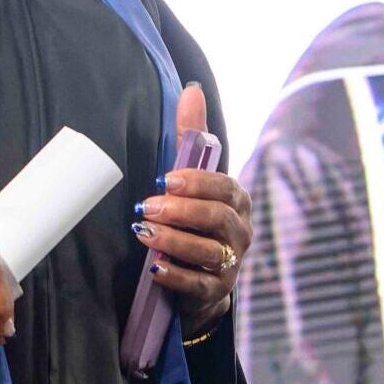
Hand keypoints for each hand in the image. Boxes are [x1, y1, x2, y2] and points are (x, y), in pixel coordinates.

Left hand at [133, 84, 250, 338]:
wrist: (199, 278)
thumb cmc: (194, 219)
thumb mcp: (192, 179)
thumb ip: (192, 137)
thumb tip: (192, 90)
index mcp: (237, 201)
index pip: (225, 188)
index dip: (197, 183)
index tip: (166, 179)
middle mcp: (240, 232)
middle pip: (218, 218)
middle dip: (182, 211)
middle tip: (148, 206)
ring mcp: (230, 264)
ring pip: (208, 250)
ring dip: (174, 240)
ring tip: (143, 231)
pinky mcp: (214, 292)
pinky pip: (198, 284)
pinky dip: (176, 275)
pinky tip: (154, 268)